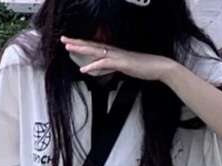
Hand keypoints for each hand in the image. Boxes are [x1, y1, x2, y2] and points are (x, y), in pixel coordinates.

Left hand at [61, 36, 176, 82]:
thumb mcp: (124, 68)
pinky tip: (84, 69)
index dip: (81, 44)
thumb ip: (111, 67)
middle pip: (91, 45)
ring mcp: (118, 56)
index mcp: (114, 52)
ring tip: (69, 47)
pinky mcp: (122, 63)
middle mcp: (114, 51)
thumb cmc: (144, 67)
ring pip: (96, 51)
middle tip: (63, 39)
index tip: (70, 42)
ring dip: (81, 49)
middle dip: (76, 42)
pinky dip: (93, 66)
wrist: (159, 66)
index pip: (94, 46)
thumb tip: (101, 70)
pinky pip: (105, 64)